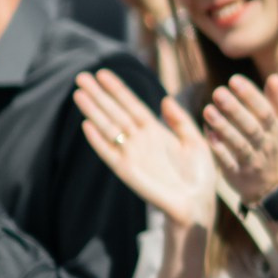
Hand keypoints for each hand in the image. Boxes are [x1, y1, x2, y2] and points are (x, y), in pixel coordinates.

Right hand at [75, 70, 214, 229]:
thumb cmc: (199, 176)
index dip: (117, 90)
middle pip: (115, 112)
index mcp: (155, 131)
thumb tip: (165, 99)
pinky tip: (87, 125)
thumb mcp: (195, 141)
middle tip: (81, 77)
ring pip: (108, 127)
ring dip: (93, 111)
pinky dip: (98, 140)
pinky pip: (109, 153)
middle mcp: (140, 140)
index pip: (132, 105)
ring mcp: (132, 154)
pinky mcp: (127, 171)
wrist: (197, 204)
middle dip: (99, 95)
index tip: (103, 73)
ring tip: (79, 94)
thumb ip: (181, 120)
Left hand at [199, 73, 277, 206]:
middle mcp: (266, 145)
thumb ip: (276, 101)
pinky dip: (219, 149)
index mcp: (276, 130)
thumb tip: (275, 76)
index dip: (251, 95)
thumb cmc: (271, 146)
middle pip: (252, 127)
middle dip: (235, 109)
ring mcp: (253, 161)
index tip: (234, 79)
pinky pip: (229, 162)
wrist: (271, 186)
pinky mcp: (239, 174)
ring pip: (239, 144)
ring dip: (224, 127)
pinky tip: (207, 134)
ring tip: (207, 109)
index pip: (265, 111)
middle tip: (218, 92)